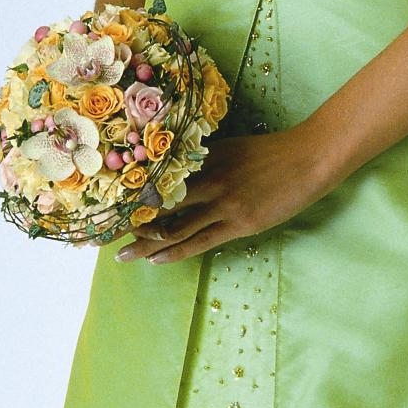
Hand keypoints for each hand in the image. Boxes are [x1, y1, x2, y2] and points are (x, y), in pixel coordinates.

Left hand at [115, 117, 345, 263]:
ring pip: (174, 227)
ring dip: (144, 243)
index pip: (155, 178)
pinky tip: (155, 260)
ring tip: (122, 256)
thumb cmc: (269, 152)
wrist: (309, 158)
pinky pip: (200, 241)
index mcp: (202, 158)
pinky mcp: (239, 223)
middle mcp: (206, 180)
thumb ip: (200, 160)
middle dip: (126, 222)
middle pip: (157, 204)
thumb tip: (171, 172)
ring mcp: (223, 203)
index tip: (103, 204)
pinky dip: (175, 251)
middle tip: (98, 235)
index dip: (128, 193)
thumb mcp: (229, 147)